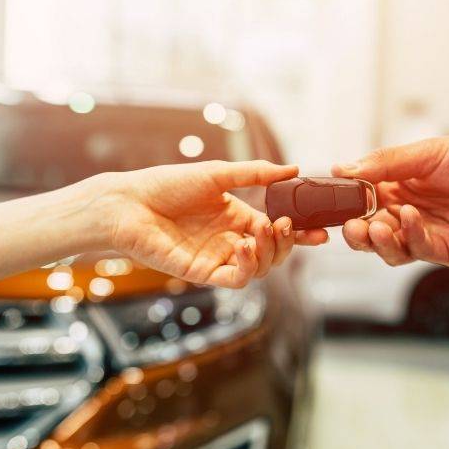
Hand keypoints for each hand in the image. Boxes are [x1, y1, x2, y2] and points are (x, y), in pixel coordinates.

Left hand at [107, 160, 327, 287]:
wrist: (128, 203)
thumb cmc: (166, 185)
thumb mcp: (218, 173)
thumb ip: (256, 174)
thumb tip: (294, 169)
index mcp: (235, 217)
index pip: (276, 230)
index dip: (299, 234)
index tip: (321, 232)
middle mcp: (229, 240)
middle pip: (273, 253)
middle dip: (288, 243)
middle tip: (289, 225)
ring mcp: (216, 258)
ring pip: (259, 269)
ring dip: (269, 252)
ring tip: (264, 229)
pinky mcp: (201, 273)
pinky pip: (235, 279)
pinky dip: (248, 266)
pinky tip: (244, 245)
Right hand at [331, 128, 448, 266]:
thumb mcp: (429, 152)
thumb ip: (386, 163)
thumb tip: (342, 169)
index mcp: (400, 188)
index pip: (361, 202)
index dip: (344, 206)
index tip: (329, 203)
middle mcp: (410, 214)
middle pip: (371, 233)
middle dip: (356, 232)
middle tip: (350, 225)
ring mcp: (430, 235)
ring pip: (391, 250)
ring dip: (378, 241)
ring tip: (374, 227)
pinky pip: (422, 251)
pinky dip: (411, 237)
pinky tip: (410, 219)